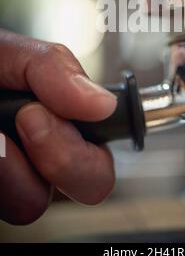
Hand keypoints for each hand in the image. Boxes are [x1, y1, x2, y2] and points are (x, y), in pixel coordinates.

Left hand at [0, 30, 115, 223]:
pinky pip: (2, 202)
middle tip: (26, 119)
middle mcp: (44, 152)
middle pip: (90, 185)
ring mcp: (14, 176)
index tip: (41, 112)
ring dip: (11, 167)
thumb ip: (55, 68)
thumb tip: (102, 104)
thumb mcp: (9, 53)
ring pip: (34, 202)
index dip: (86, 142)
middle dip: (61, 155)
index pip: (103, 147)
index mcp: (62, 117)